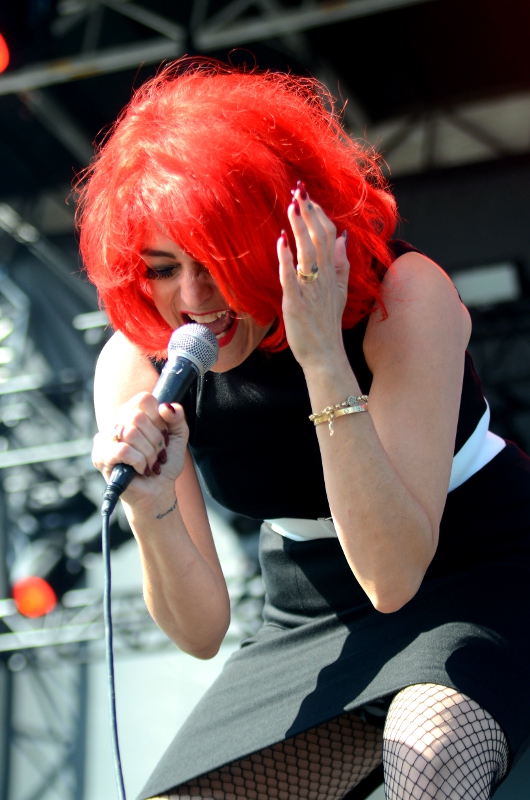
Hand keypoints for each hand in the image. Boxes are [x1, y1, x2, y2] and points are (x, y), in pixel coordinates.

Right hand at [92, 392, 188, 505]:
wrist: (158, 490)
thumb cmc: (164, 463)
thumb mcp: (178, 437)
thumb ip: (177, 417)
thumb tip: (166, 406)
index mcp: (132, 414)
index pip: (144, 399)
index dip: (159, 418)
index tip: (163, 435)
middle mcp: (116, 423)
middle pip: (137, 416)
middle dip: (156, 439)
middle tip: (158, 453)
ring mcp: (105, 439)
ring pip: (130, 433)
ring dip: (149, 453)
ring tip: (151, 464)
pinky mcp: (101, 457)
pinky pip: (123, 451)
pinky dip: (139, 461)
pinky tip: (141, 469)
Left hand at [278, 182, 349, 369]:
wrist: (325, 356)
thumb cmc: (327, 325)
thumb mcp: (340, 291)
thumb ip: (342, 263)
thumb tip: (342, 237)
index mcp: (332, 274)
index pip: (329, 236)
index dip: (319, 215)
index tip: (308, 197)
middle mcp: (323, 278)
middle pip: (319, 238)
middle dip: (309, 214)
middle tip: (299, 191)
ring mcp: (310, 290)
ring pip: (308, 252)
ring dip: (300, 227)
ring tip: (292, 205)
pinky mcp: (296, 303)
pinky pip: (291, 277)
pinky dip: (286, 258)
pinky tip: (281, 241)